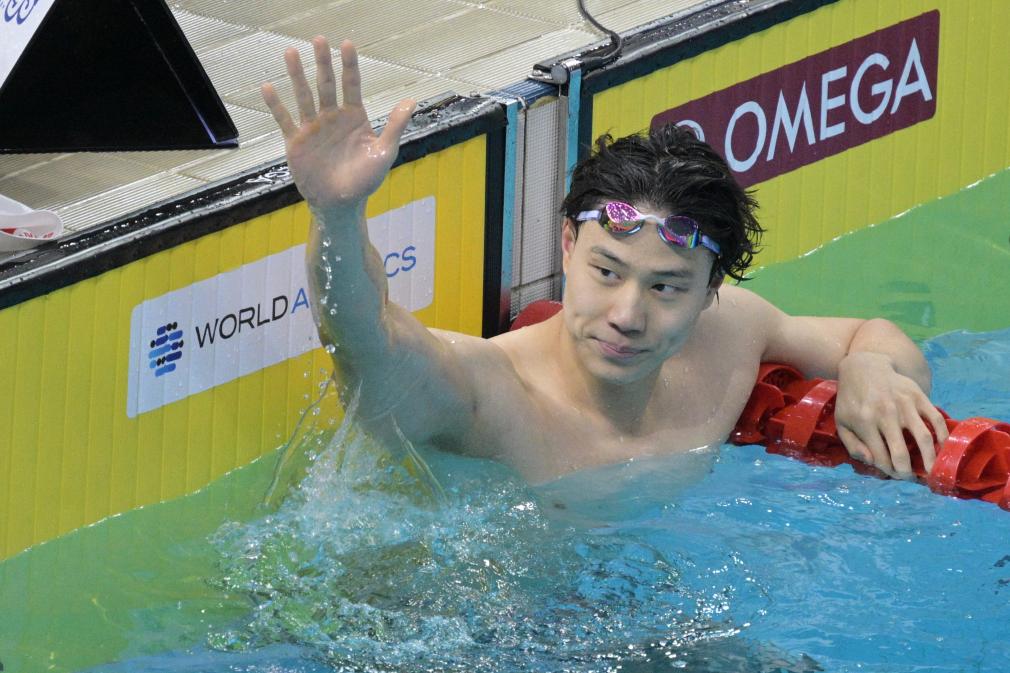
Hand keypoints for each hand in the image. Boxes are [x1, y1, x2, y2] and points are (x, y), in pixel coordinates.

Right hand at [261, 37, 415, 208]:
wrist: (341, 204)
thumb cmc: (365, 180)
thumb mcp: (384, 153)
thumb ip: (395, 126)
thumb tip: (411, 101)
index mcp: (354, 117)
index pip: (351, 85)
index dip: (349, 65)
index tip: (347, 44)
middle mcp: (332, 117)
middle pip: (326, 84)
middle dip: (322, 62)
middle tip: (319, 39)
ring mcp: (313, 128)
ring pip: (304, 96)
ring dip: (296, 75)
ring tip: (290, 52)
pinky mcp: (296, 142)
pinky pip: (284, 120)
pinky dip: (276, 105)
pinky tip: (267, 87)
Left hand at [834, 352, 948, 478]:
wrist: (864, 367)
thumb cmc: (851, 399)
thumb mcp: (842, 422)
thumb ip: (852, 445)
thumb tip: (872, 462)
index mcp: (864, 422)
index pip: (881, 457)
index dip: (889, 471)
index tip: (894, 474)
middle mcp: (885, 414)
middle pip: (901, 453)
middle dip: (907, 472)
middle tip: (911, 477)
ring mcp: (904, 404)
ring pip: (924, 439)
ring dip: (930, 459)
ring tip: (932, 470)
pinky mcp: (918, 395)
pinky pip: (935, 419)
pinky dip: (943, 436)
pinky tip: (942, 448)